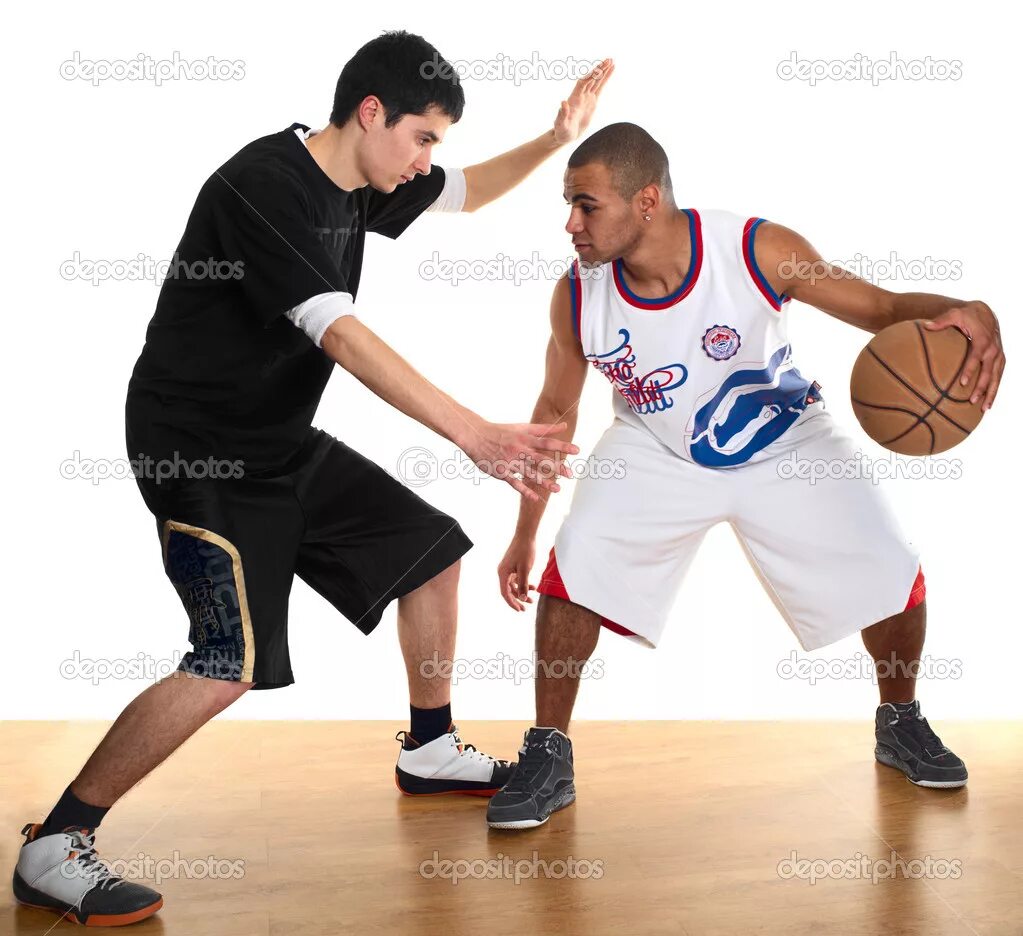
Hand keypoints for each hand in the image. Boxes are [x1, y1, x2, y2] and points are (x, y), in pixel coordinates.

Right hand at [460, 420, 577, 499]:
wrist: (476, 436)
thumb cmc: (501, 431)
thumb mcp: (522, 427)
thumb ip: (544, 428)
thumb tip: (564, 426)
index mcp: (525, 438)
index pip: (547, 442)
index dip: (562, 446)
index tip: (577, 450)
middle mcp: (519, 450)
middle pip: (540, 459)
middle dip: (556, 467)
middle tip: (570, 474)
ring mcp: (510, 461)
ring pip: (529, 473)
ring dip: (544, 482)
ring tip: (557, 489)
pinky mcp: (502, 471)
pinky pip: (514, 483)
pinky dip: (525, 490)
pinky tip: (535, 497)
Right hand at [498, 535, 537, 610]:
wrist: (526, 535)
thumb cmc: (525, 550)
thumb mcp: (525, 569)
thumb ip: (523, 584)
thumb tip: (522, 599)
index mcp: (503, 573)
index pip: (505, 593)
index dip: (512, 603)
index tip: (519, 610)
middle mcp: (503, 572)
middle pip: (508, 591)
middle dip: (517, 600)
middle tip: (525, 609)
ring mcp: (507, 569)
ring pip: (513, 586)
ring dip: (522, 593)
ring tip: (532, 599)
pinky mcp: (513, 566)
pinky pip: (516, 579)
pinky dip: (524, 584)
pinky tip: (533, 587)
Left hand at [553, 57, 614, 144]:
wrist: (566, 135)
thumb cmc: (561, 131)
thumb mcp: (561, 124)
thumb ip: (562, 114)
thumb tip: (563, 102)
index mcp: (574, 98)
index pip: (583, 83)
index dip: (590, 76)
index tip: (599, 70)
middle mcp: (580, 95)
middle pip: (591, 79)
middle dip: (599, 69)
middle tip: (609, 60)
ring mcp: (587, 97)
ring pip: (596, 81)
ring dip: (603, 71)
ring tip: (612, 61)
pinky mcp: (592, 101)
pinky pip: (600, 88)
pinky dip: (605, 79)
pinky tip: (611, 71)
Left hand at [923, 302, 1004, 409]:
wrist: (986, 313)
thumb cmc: (967, 315)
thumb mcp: (955, 314)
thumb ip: (941, 321)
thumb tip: (925, 326)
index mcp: (982, 340)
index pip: (976, 357)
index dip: (970, 370)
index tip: (962, 383)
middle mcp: (993, 349)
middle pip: (988, 371)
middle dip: (981, 387)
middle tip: (972, 401)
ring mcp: (998, 355)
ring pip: (996, 377)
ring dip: (991, 393)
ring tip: (984, 408)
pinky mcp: (999, 359)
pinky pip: (999, 376)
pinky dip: (995, 389)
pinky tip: (989, 402)